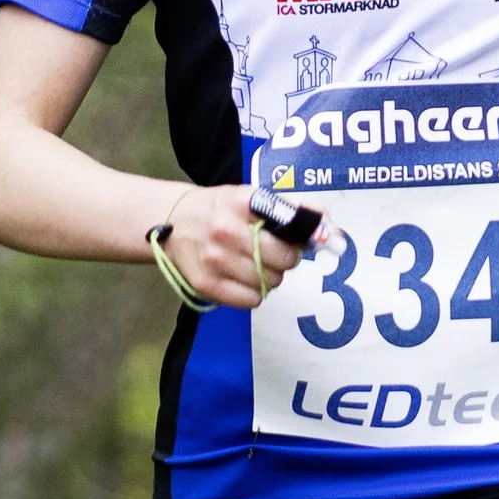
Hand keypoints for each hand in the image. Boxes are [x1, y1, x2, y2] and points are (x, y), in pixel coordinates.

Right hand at [158, 184, 328, 308]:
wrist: (171, 221)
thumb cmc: (220, 209)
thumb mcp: (251, 197)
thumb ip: (291, 208)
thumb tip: (327, 226)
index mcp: (242, 202)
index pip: (291, 227)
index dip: (300, 239)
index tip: (297, 241)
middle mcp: (226, 230)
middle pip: (284, 260)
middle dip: (286, 259)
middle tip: (273, 253)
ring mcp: (214, 259)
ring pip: (270, 282)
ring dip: (269, 277)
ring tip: (254, 264)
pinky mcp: (207, 284)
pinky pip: (251, 301)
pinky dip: (253, 293)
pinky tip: (242, 278)